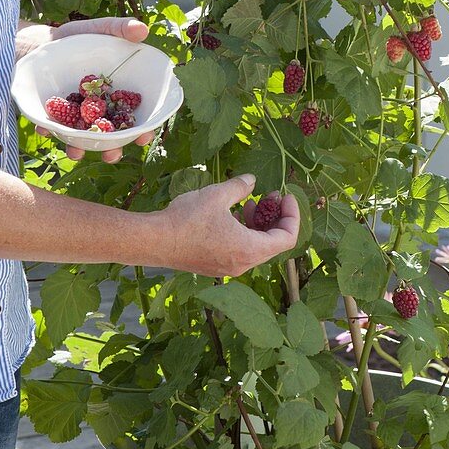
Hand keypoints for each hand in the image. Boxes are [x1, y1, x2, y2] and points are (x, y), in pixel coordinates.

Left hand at [32, 16, 155, 163]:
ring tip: (75, 152)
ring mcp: (75, 116)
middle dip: (112, 149)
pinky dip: (50, 131)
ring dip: (80, 149)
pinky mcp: (53, 117)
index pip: (133, 117)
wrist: (43, 42)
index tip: (143, 138)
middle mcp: (98, 110)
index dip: (142, 130)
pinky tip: (47, 130)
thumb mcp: (100, 29)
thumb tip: (143, 30)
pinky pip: (53, 128)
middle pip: (110, 135)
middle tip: (112, 155)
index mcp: (116, 96)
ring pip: (82, 139)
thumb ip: (121, 28)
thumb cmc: (78, 37)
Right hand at [160, 174, 299, 275]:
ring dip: (258, 225)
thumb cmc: (188, 218)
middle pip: (273, 244)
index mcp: (250, 250)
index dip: (292, 216)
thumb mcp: (218, 195)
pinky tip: (230, 215)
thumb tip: (252, 180)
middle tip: (269, 196)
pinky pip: (240, 250)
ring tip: (249, 203)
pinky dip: (243, 233)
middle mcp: (243, 264)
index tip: (286, 197)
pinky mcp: (216, 265)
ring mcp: (229, 268)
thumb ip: (240, 187)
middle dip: (275, 218)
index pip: (287, 238)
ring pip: (256, 247)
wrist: (156, 240)